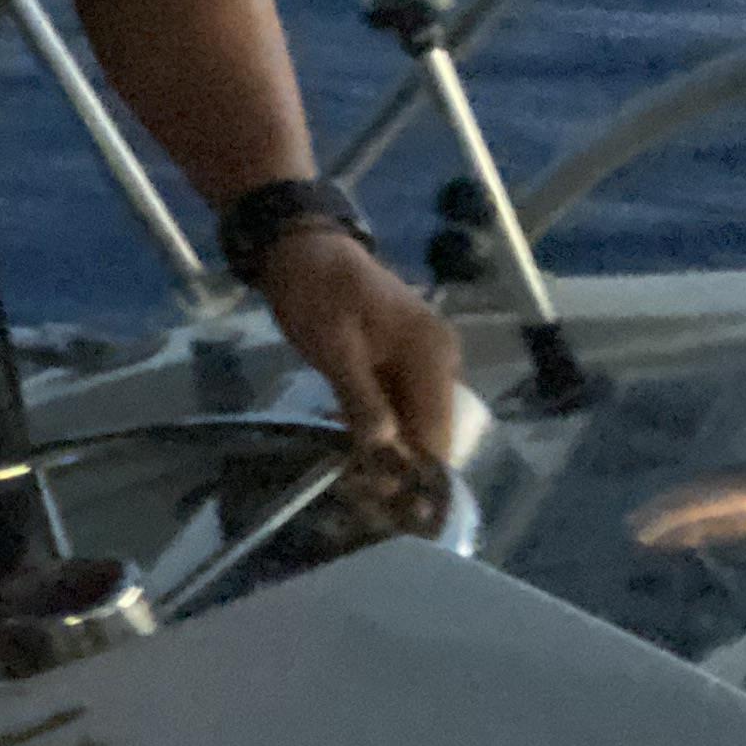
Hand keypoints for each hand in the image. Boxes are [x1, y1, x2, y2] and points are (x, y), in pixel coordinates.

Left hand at [253, 224, 463, 469]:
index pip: (439, 433)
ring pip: (416, 421)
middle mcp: (442, 359)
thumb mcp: (332, 346)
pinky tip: (347, 435)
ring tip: (349, 470)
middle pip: (432, 432)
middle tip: (357, 488)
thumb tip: (387, 448)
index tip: (378, 499)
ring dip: (388, 446)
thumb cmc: (316, 291)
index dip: (413, 470)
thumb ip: (361, 397)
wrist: (303, 247)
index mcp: (433, 354)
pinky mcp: (405, 360)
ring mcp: (426, 359)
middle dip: (400, 463)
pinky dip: (380, 423)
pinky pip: (402, 404)